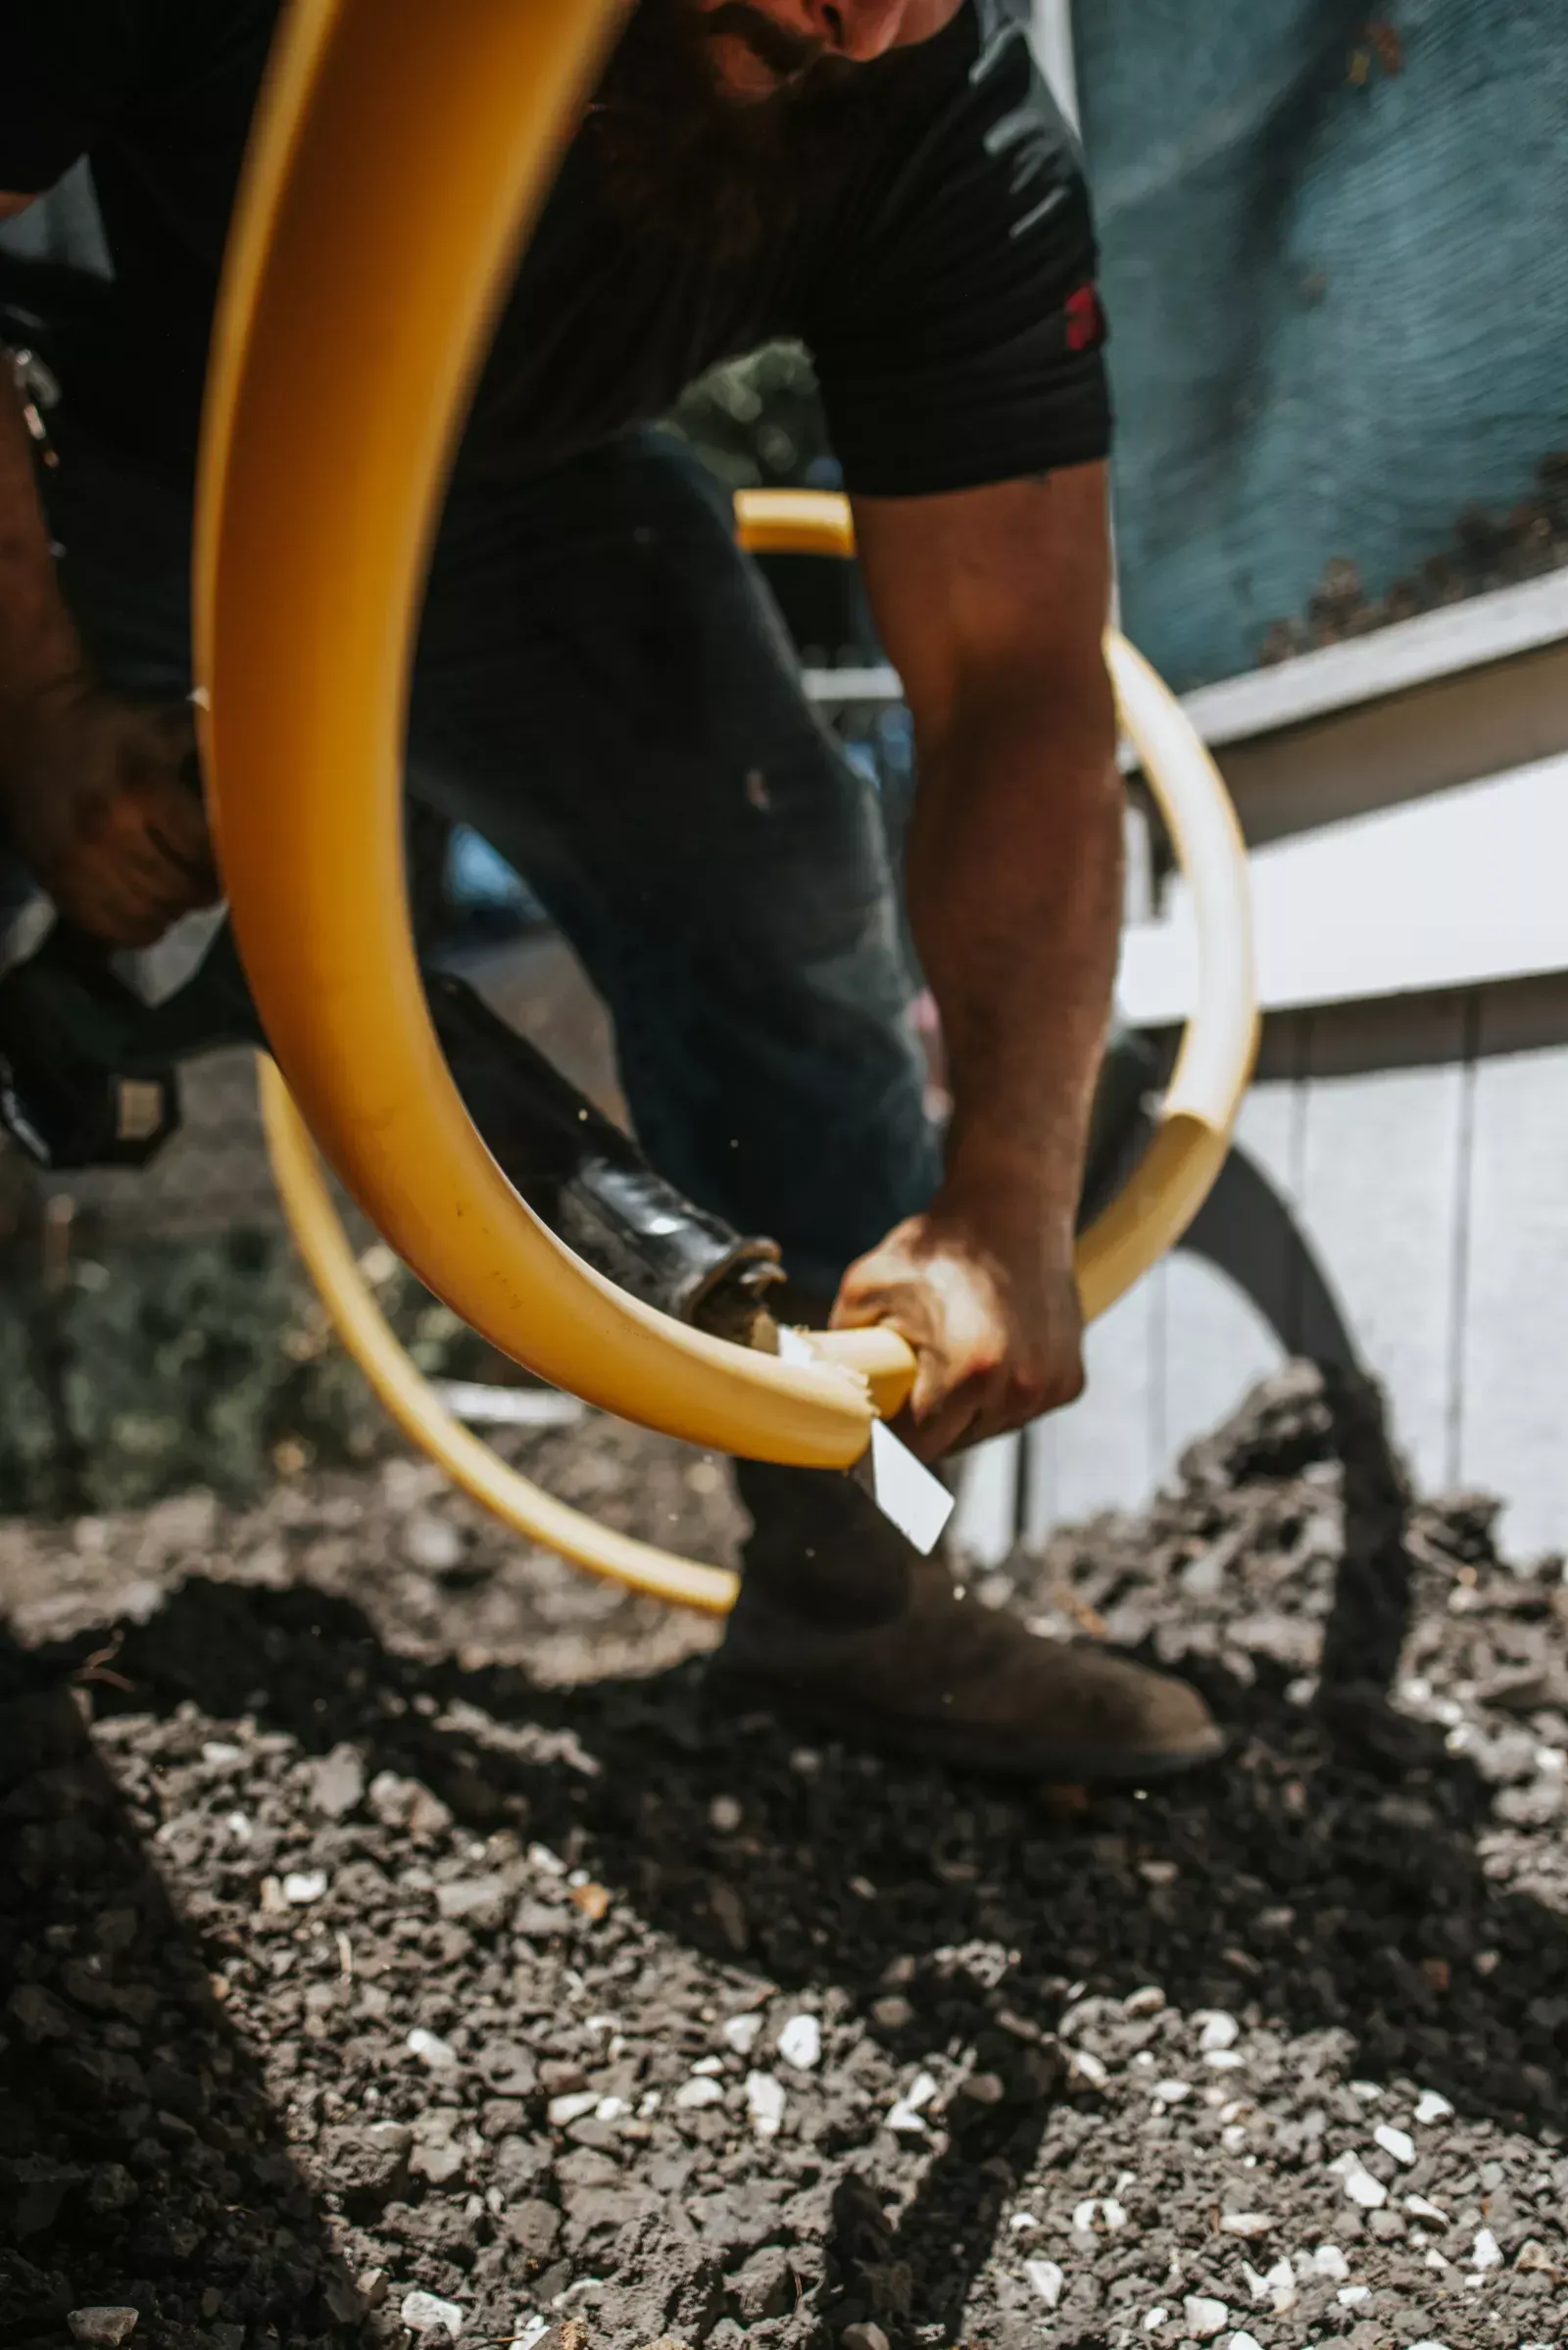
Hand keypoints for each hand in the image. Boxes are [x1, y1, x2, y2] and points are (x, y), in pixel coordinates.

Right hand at [0, 681, 217, 946]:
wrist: (36, 727)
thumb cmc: (115, 727)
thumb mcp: (167, 724)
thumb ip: (214, 754)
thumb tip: (266, 786)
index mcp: (144, 790)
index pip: (204, 851)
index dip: (226, 863)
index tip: (236, 861)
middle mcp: (111, 832)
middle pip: (180, 889)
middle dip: (205, 890)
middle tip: (211, 882)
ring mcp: (81, 863)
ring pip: (151, 915)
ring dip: (175, 910)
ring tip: (181, 893)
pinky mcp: (59, 882)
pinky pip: (113, 929)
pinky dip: (141, 928)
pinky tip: (151, 909)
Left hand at [830, 1195, 1084, 1460]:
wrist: (1012, 1206)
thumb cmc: (939, 1245)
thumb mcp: (867, 1287)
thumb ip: (838, 1349)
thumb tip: (816, 1393)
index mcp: (969, 1374)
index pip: (917, 1449)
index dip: (888, 1442)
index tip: (871, 1425)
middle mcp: (1019, 1390)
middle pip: (953, 1444)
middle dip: (924, 1425)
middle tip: (907, 1384)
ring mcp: (1049, 1388)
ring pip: (988, 1430)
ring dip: (964, 1411)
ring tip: (949, 1360)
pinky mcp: (1070, 1381)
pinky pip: (1020, 1410)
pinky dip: (999, 1394)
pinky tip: (987, 1352)